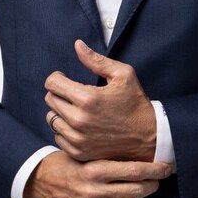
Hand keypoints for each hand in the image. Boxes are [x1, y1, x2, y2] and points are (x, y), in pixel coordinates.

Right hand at [23, 150, 171, 197]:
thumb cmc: (70, 164)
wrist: (43, 183)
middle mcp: (94, 191)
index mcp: (95, 169)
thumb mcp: (88, 154)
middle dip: (151, 184)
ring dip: (133, 197)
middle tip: (155, 179)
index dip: (154, 169)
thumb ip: (112, 157)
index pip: (134, 170)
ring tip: (125, 188)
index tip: (166, 167)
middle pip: (137, 190)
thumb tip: (144, 155)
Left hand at [44, 39, 161, 163]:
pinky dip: (64, 129)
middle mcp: (79, 120)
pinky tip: (79, 124)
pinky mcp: (79, 152)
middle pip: (50, 99)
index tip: (65, 78)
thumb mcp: (122, 74)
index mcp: (87, 98)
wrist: (148, 136)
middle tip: (74, 93)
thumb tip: (77, 45)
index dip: (57, 77)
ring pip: (51, 118)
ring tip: (77, 109)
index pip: (52, 83)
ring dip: (60, 111)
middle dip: (59, 92)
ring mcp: (78, 139)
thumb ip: (96, 60)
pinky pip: (58, 136)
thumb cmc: (135, 102)